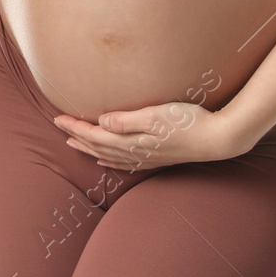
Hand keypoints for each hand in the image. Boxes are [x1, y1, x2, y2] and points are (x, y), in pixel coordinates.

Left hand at [55, 102, 248, 170]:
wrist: (217, 139)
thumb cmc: (189, 122)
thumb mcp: (156, 114)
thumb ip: (127, 119)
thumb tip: (102, 121)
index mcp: (132, 141)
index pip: (95, 134)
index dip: (75, 127)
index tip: (58, 118)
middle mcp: (135, 152)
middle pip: (97, 146)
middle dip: (77, 137)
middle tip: (59, 126)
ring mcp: (145, 157)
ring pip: (108, 155)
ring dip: (89, 149)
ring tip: (73, 143)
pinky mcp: (155, 158)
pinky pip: (123, 162)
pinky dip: (108, 160)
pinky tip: (105, 160)